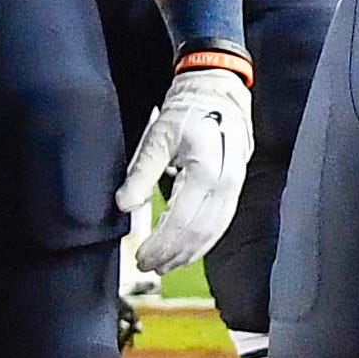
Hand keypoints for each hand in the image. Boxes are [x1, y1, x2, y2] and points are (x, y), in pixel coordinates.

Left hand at [120, 45, 253, 280]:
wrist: (217, 93)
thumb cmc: (187, 111)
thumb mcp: (158, 137)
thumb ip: (141, 173)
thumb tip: (124, 205)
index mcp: (206, 171)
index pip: (181, 221)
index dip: (161, 244)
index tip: (141, 255)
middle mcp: (226, 185)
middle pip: (198, 233)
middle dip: (171, 254)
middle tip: (146, 264)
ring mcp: (234, 189)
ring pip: (211, 233)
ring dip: (187, 253)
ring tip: (163, 264)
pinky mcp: (234, 190)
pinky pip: (219, 224)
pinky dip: (201, 242)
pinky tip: (186, 250)